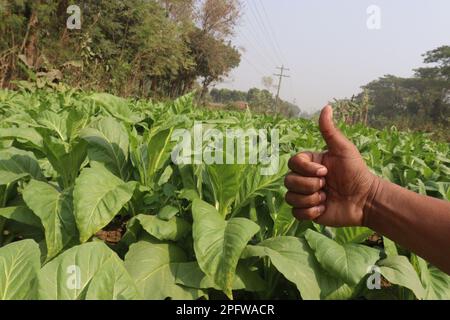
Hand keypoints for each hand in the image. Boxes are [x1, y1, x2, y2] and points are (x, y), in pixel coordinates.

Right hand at [284, 105, 379, 226]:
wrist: (365, 200)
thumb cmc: (356, 172)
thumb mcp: (343, 149)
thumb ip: (330, 131)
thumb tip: (326, 106)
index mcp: (309, 164)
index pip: (292, 163)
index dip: (306, 169)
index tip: (325, 172)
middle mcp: (304, 178)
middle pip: (288, 181)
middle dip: (310, 185)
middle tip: (327, 186)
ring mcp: (304, 196)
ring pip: (290, 197)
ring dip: (311, 199)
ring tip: (327, 198)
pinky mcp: (307, 212)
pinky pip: (295, 213)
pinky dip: (310, 212)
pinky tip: (324, 208)